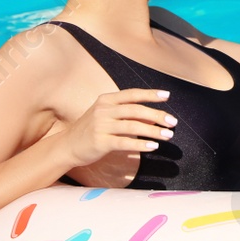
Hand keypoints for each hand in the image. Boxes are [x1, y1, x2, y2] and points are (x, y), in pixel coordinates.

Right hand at [59, 89, 174, 166]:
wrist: (67, 146)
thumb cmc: (91, 130)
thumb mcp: (106, 116)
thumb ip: (127, 114)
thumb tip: (154, 118)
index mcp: (106, 100)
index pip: (132, 94)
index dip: (150, 94)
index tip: (167, 96)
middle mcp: (103, 110)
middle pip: (135, 110)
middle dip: (157, 115)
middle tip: (173, 122)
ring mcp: (101, 126)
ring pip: (133, 126)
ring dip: (153, 131)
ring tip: (168, 135)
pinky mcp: (100, 142)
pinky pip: (125, 142)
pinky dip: (141, 144)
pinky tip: (153, 146)